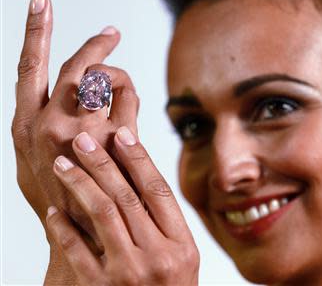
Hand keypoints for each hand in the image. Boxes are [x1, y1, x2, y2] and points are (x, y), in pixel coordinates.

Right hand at [12, 0, 138, 257]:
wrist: (79, 232)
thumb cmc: (58, 193)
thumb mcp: (34, 160)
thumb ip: (41, 125)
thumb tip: (63, 93)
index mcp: (25, 126)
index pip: (29, 68)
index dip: (35, 32)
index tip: (41, 1)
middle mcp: (50, 125)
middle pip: (76, 66)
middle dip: (95, 44)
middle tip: (110, 32)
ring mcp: (84, 133)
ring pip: (105, 78)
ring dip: (116, 75)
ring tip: (118, 86)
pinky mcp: (114, 141)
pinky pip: (129, 99)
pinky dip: (130, 95)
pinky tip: (128, 107)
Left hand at [46, 128, 199, 284]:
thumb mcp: (182, 260)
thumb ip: (166, 225)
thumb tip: (141, 179)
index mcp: (182, 246)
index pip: (158, 190)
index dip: (139, 158)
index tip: (122, 134)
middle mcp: (157, 257)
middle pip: (127, 196)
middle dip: (103, 162)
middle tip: (84, 140)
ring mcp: (128, 274)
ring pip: (101, 214)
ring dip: (80, 184)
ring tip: (64, 164)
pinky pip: (76, 251)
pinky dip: (62, 228)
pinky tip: (54, 211)